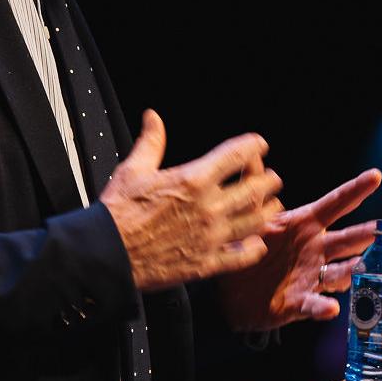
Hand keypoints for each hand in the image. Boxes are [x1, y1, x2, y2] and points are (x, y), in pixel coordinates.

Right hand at [101, 110, 284, 291]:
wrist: (107, 253)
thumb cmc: (118, 211)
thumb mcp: (133, 169)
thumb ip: (151, 141)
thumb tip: (153, 117)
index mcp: (193, 179)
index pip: (236, 155)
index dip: (253, 146)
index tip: (259, 144)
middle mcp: (208, 207)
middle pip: (254, 189)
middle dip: (267, 180)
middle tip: (272, 177)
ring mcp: (210, 237)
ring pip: (254, 222)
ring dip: (268, 211)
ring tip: (274, 205)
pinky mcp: (205, 263)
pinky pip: (240, 256)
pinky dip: (253, 249)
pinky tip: (257, 243)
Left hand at [216, 167, 381, 330]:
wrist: (231, 292)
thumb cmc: (248, 248)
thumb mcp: (250, 218)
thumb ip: (254, 190)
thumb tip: (251, 151)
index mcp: (305, 224)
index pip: (335, 204)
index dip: (355, 190)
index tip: (376, 176)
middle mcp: (315, 249)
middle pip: (346, 239)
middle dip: (366, 234)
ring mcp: (312, 276)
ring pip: (339, 272)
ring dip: (352, 270)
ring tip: (361, 267)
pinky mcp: (300, 303)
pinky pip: (314, 305)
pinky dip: (323, 307)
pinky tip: (330, 307)